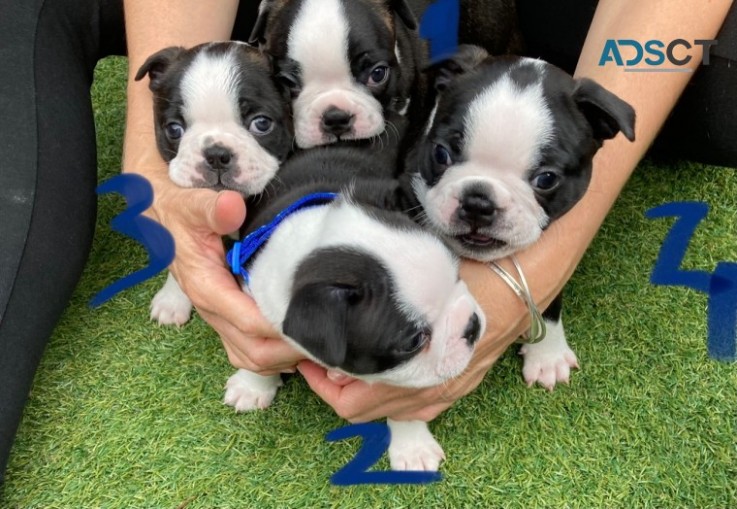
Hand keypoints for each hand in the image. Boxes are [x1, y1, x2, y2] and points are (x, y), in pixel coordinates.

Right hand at [145, 172, 305, 374]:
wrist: (165, 218)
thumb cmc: (183, 213)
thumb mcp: (194, 205)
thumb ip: (214, 208)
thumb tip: (232, 208)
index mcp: (207, 288)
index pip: (249, 322)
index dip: (282, 328)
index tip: (313, 321)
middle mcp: (212, 310)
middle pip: (254, 352)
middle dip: (288, 351)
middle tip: (322, 338)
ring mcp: (218, 318)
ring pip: (251, 359)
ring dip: (283, 358)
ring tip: (314, 344)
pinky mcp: (224, 319)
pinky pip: (247, 352)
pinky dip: (273, 357)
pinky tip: (296, 344)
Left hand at [298, 260, 531, 421]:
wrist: (520, 282)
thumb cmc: (468, 276)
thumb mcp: (415, 285)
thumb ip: (376, 312)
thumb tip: (339, 326)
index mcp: (410, 368)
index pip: (348, 399)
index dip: (319, 382)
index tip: (307, 356)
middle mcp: (427, 390)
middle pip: (363, 412)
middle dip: (334, 390)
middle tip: (320, 359)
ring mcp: (446, 390)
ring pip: (390, 413)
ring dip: (365, 395)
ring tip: (350, 363)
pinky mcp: (461, 385)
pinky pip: (419, 408)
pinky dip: (395, 398)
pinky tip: (389, 373)